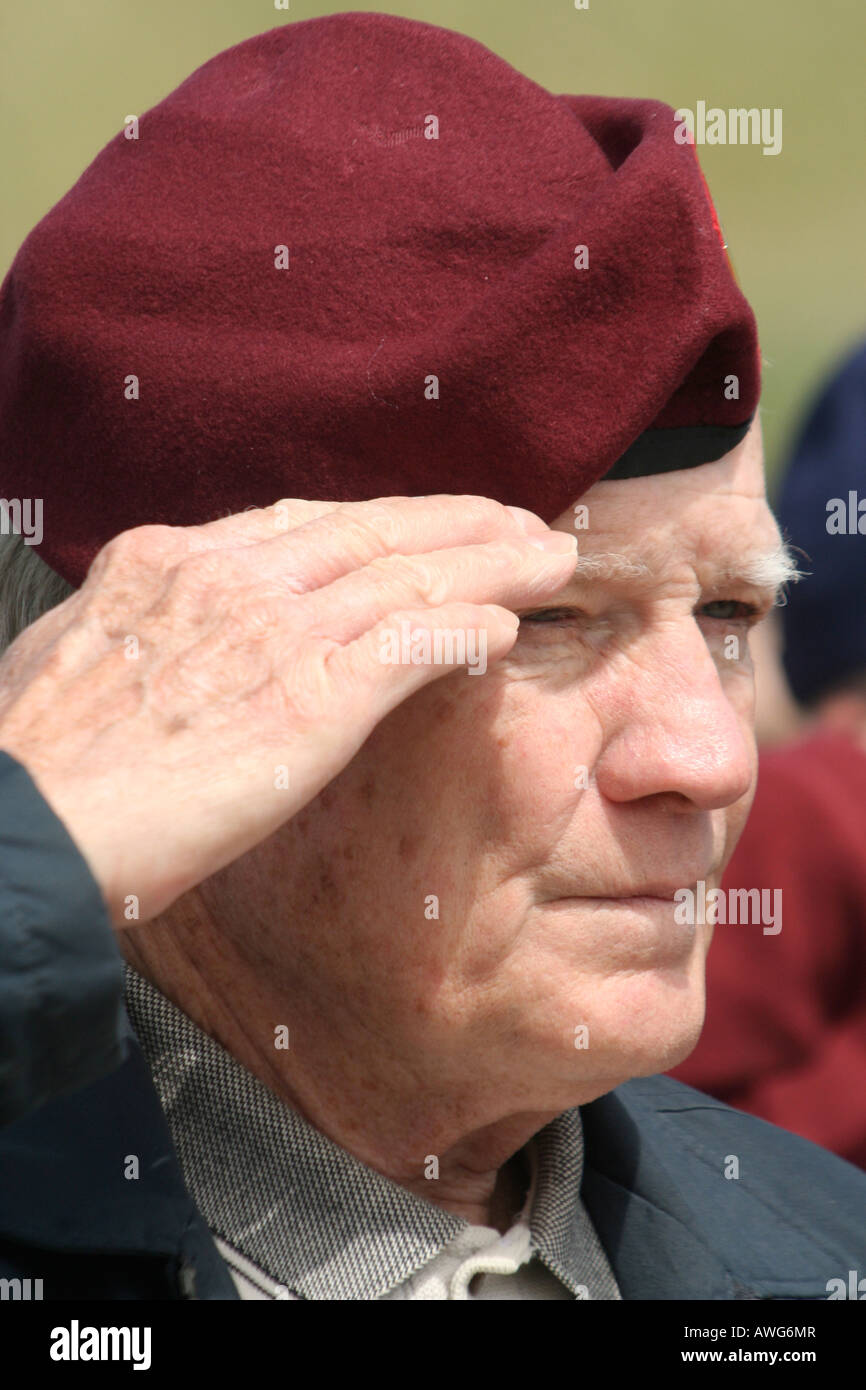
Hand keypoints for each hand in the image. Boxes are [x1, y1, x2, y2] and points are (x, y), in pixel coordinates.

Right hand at [0, 495, 576, 923]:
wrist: (24, 826)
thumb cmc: (30, 762)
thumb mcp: (65, 656)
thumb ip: (134, 624)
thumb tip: (157, 620)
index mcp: (168, 559)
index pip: (300, 521)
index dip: (380, 519)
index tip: (426, 526)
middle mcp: (228, 576)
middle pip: (370, 529)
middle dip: (457, 521)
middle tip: (519, 518)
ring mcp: (272, 632)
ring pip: (409, 576)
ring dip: (492, 563)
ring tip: (549, 558)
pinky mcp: (309, 701)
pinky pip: (415, 645)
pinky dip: (468, 627)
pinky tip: (510, 627)